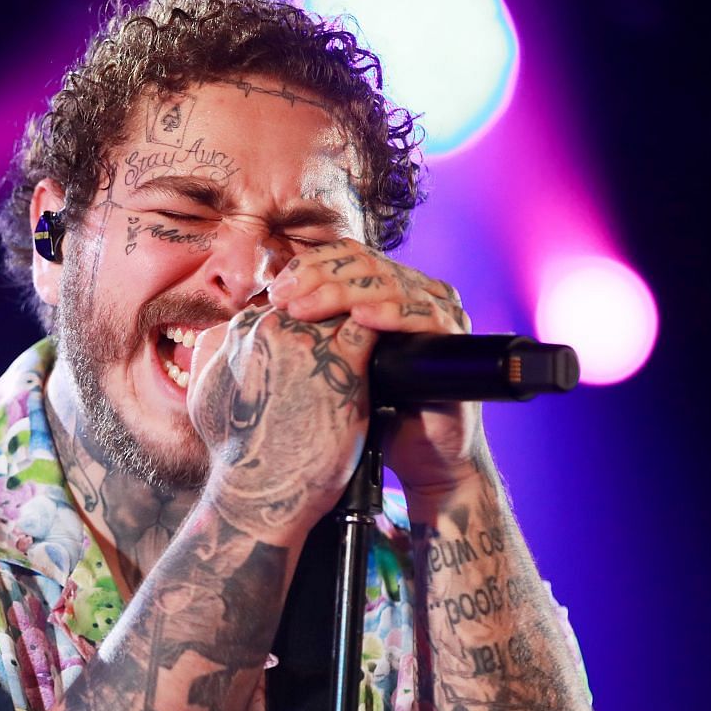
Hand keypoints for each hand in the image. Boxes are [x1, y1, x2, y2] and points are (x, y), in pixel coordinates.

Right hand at [187, 302, 373, 541]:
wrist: (258, 495)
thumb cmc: (234, 455)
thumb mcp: (201, 396)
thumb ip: (208, 355)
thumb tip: (218, 334)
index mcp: (243, 332)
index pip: (287, 300)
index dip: (307, 311)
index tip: (322, 329)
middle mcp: (273, 328)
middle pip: (318, 296)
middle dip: (336, 307)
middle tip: (356, 323)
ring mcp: (310, 345)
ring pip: (347, 305)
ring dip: (366, 312)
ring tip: (382, 326)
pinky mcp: (344, 367)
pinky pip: (373, 329)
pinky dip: (385, 329)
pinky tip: (394, 341)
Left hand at [266, 239, 486, 504]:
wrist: (418, 453)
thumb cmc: (372, 411)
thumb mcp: (332, 366)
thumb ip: (307, 333)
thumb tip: (256, 310)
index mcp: (386, 290)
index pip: (347, 257)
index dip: (311, 266)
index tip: (276, 290)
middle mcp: (414, 291)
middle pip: (365, 264)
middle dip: (319, 277)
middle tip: (285, 298)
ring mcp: (437, 310)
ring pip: (390, 282)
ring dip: (345, 293)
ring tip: (307, 308)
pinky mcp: (454, 337)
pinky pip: (424, 314)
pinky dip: (391, 312)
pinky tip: (362, 318)